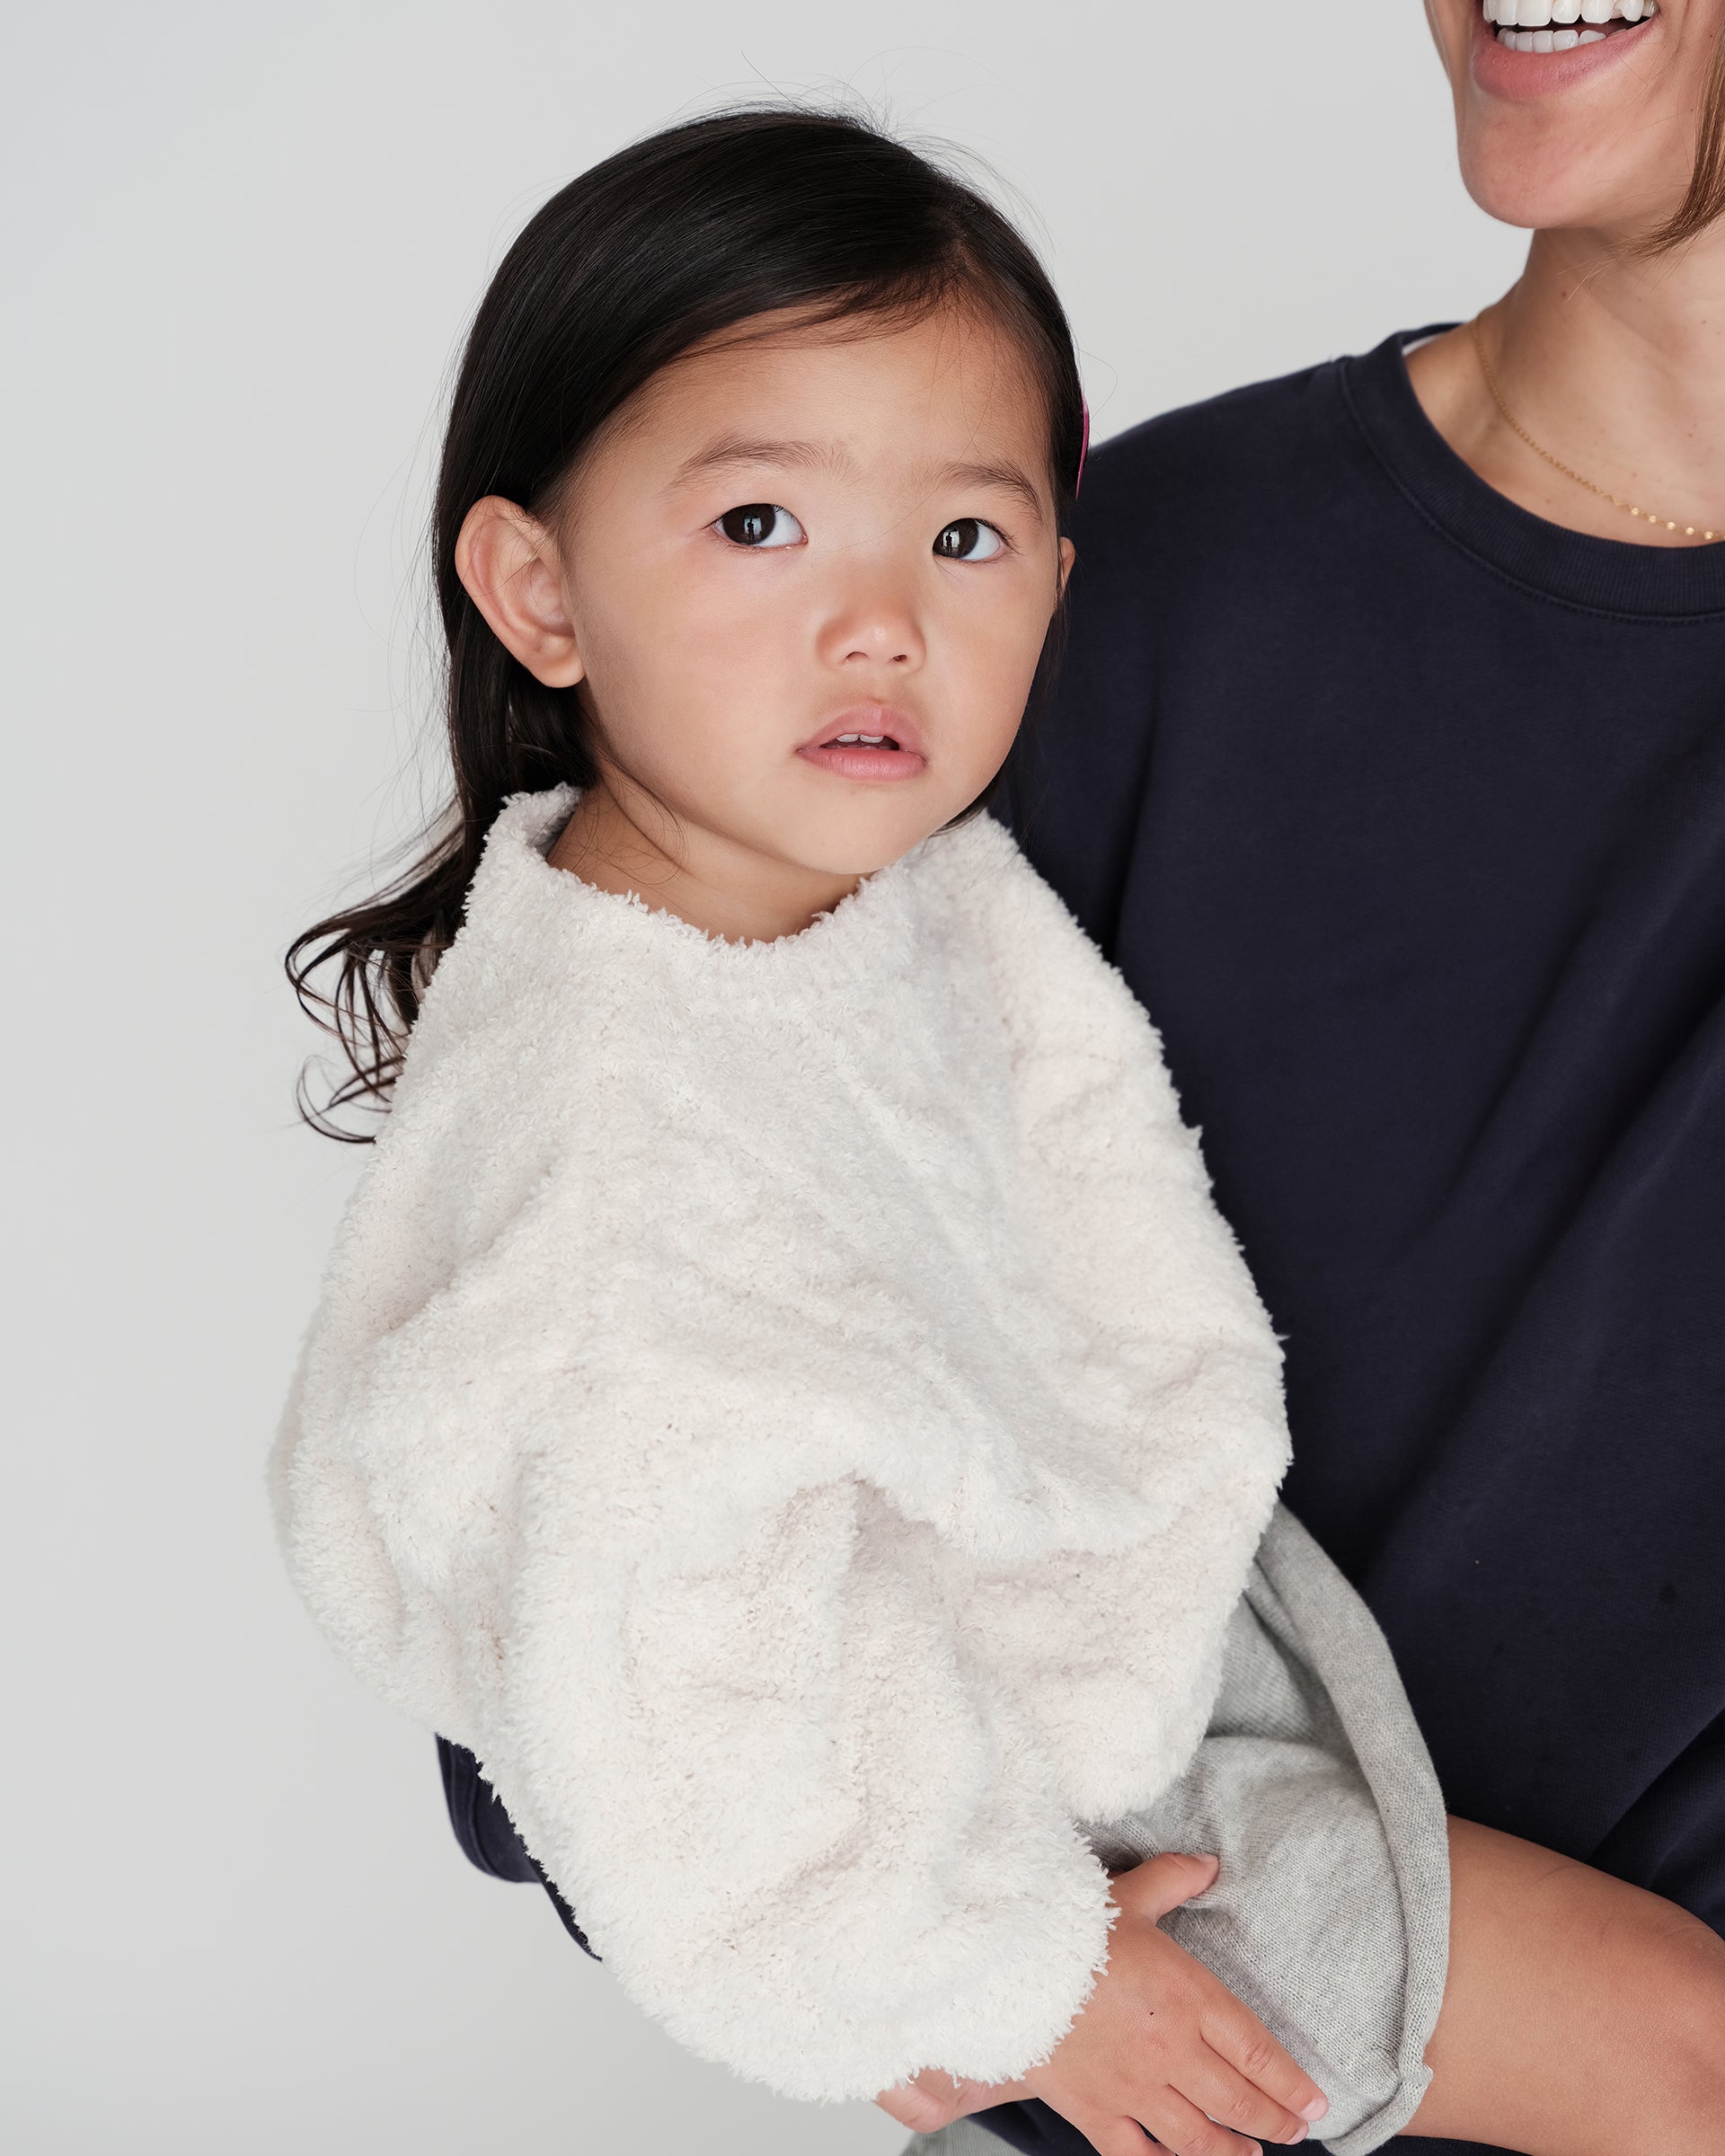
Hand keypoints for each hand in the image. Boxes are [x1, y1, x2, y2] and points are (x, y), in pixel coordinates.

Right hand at [876, 1854, 1329, 2154]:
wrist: (1005, 1962)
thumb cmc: (1068, 1925)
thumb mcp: (1128, 1894)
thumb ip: (1173, 1879)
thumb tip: (1210, 1864)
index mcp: (1188, 1998)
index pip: (1258, 2053)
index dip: (1291, 2085)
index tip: (1316, 2103)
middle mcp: (1172, 2052)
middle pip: (1237, 2101)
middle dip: (1274, 2120)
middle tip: (1295, 2130)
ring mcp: (1134, 2088)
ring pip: (1198, 2138)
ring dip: (1232, 2150)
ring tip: (1251, 2154)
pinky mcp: (1095, 2110)